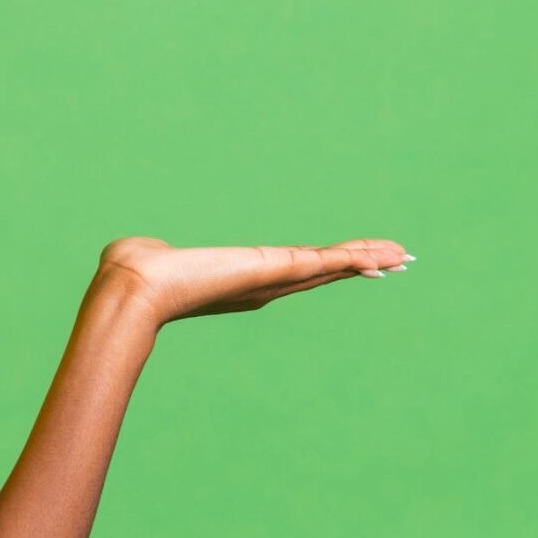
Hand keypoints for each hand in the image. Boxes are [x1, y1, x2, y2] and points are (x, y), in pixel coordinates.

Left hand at [95, 235, 411, 327]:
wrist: (136, 286)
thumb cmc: (135, 272)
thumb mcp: (153, 258)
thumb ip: (154, 254)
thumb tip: (139, 250)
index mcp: (239, 281)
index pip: (291, 271)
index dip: (323, 267)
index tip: (348, 263)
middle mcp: (261, 285)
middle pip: (322, 271)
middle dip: (358, 265)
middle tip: (396, 261)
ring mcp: (271, 279)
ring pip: (330, 267)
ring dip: (368, 259)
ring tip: (403, 256)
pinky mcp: (275, 269)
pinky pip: (327, 262)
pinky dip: (357, 258)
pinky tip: (386, 256)